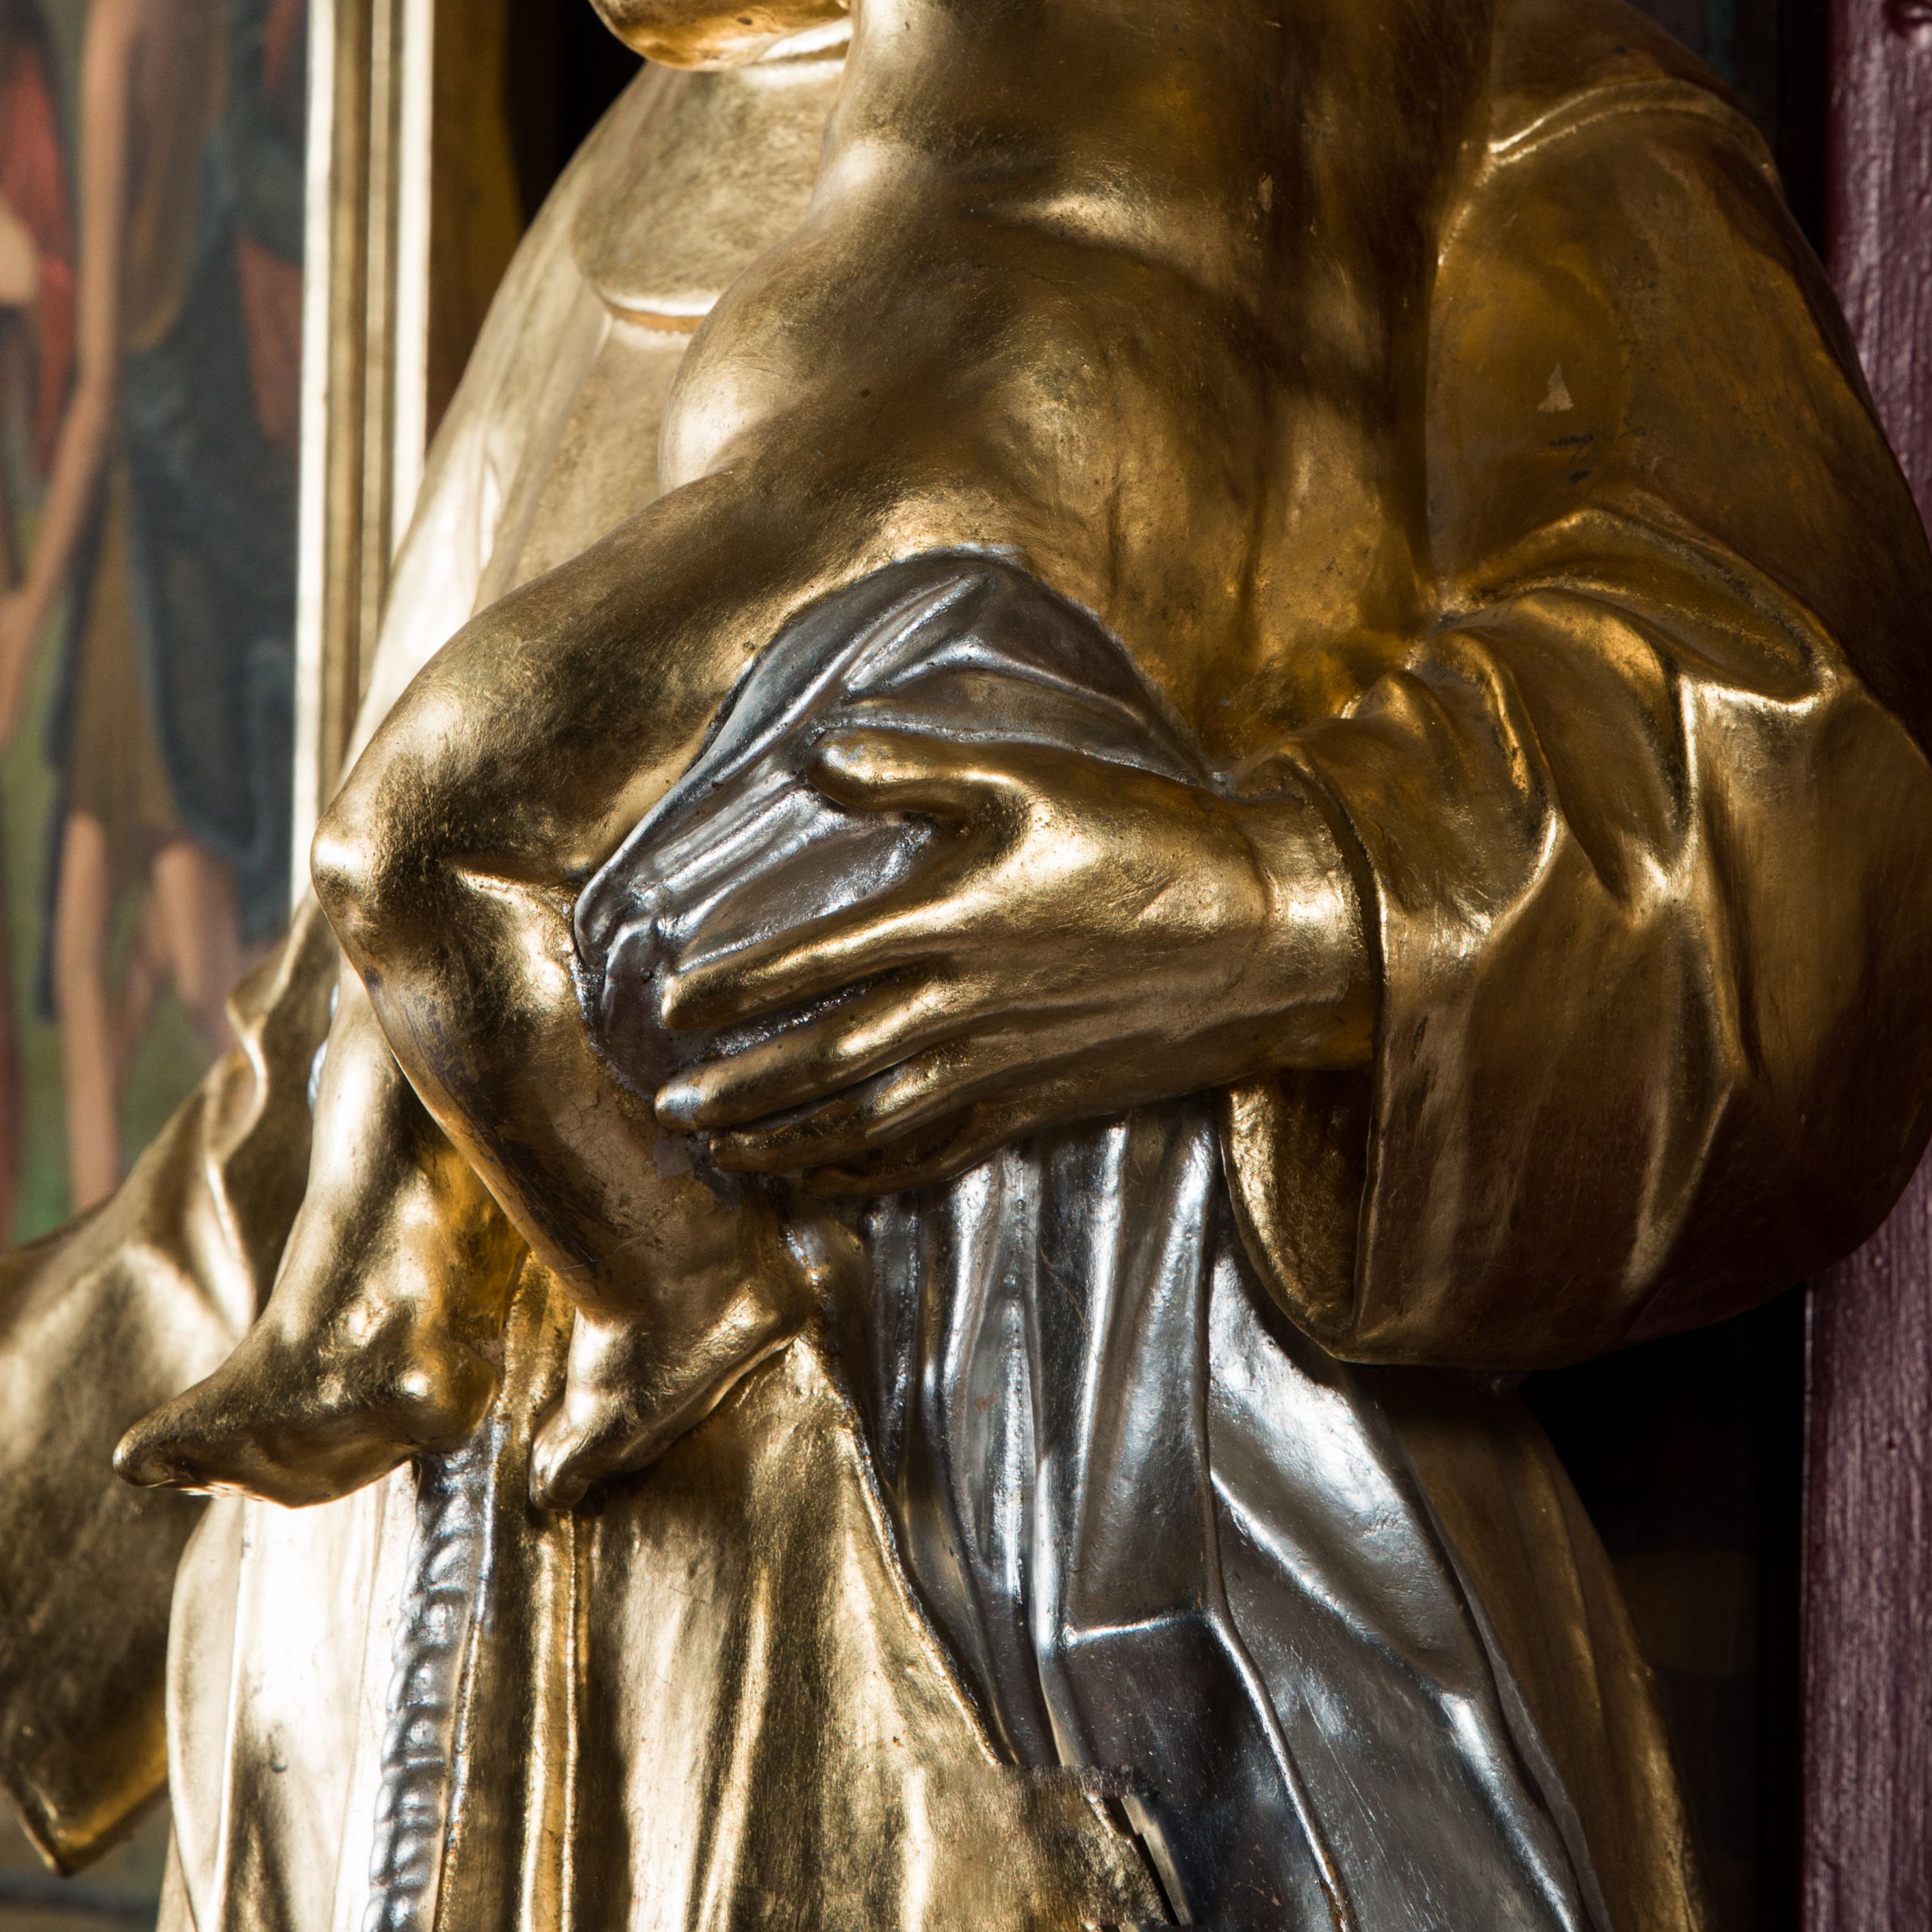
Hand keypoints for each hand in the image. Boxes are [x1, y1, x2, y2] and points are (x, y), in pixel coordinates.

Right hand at [0, 585, 38, 767]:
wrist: (39, 591)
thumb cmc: (22, 603)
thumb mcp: (1, 623)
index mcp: (11, 669)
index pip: (2, 704)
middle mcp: (17, 673)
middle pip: (6, 711)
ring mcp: (19, 666)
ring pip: (8, 705)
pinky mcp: (20, 655)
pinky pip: (10, 683)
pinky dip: (5, 704)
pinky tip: (2, 717)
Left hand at [652, 731, 1370, 1195]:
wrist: (1262, 935)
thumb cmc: (1145, 840)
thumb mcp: (1029, 777)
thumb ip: (915, 767)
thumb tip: (814, 754)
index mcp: (952, 919)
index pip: (814, 964)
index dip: (736, 987)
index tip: (673, 1006)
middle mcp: (964, 1005)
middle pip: (824, 1060)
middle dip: (739, 1090)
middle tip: (669, 1108)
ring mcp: (1001, 1065)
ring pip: (867, 1118)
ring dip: (786, 1139)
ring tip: (724, 1153)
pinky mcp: (1038, 1103)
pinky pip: (933, 1151)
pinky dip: (869, 1169)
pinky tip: (827, 1177)